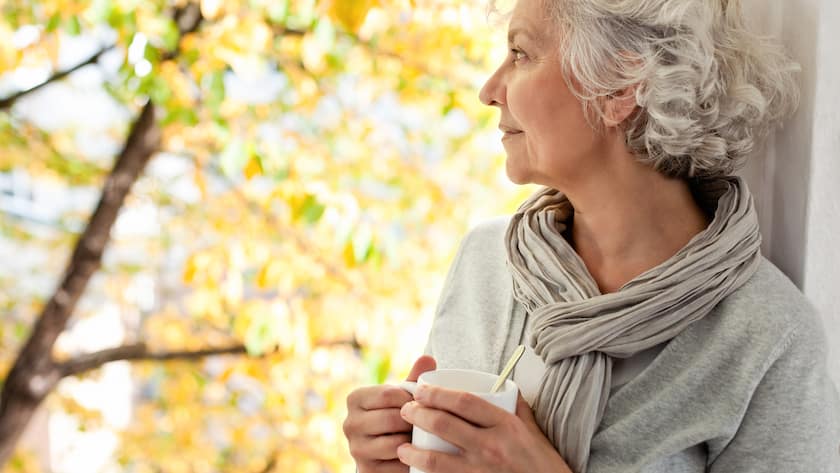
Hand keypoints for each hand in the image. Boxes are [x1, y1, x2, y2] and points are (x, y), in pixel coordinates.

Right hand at [343, 355, 436, 472]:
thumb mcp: (402, 397)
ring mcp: (356, 449)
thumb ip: (414, 378)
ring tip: (423, 438)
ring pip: (395, 443)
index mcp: (355, 399)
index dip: (411, 399)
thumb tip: (428, 358)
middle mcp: (349, 424)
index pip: (388, 394)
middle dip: (414, 421)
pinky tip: (417, 456)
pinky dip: (412, 461)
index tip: (421, 404)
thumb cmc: (396, 415)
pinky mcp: (366, 471)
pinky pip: (397, 465)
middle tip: (427, 423)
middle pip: (392, 418)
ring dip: (414, 442)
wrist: (385, 452)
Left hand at [396, 385, 572, 472]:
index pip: (464, 402)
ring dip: (412, 451)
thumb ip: (516, 408)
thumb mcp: (533, 431)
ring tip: (401, 447)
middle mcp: (492, 447)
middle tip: (406, 411)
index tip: (421, 390)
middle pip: (444, 424)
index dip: (437, 393)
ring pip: (436, 460)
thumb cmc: (543, 464)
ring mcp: (481, 472)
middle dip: (417, 414)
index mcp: (506, 426)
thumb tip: (501, 386)